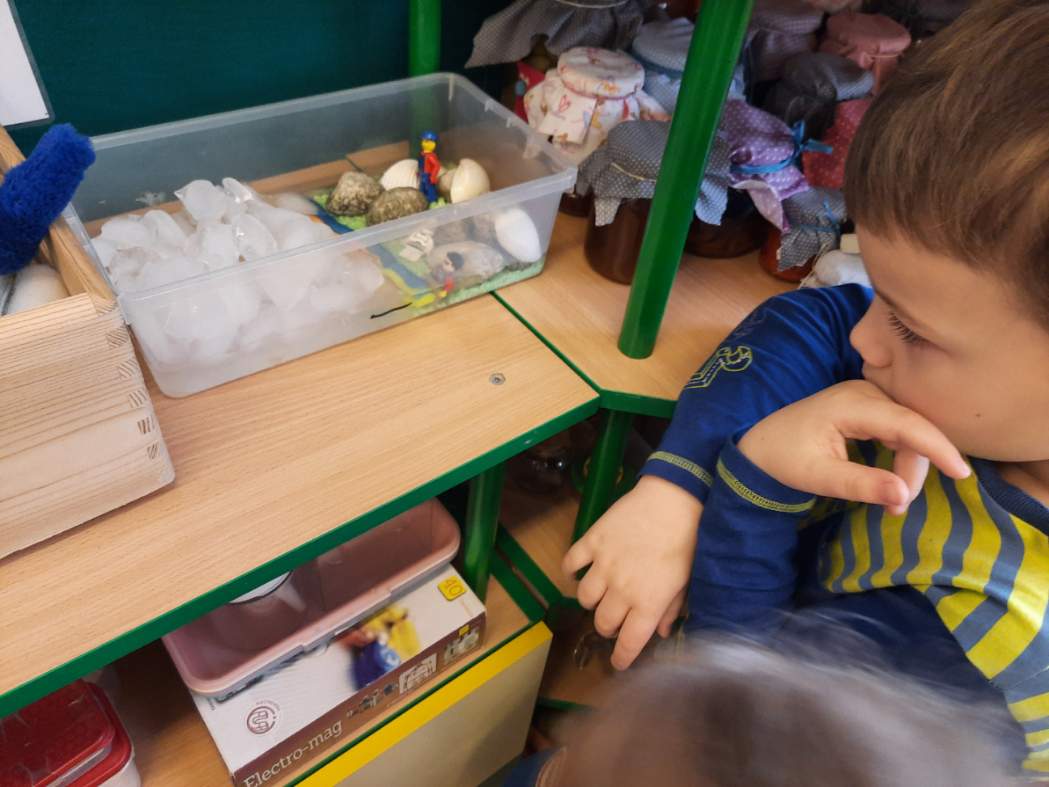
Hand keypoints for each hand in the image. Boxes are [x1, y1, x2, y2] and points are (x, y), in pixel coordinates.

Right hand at [563, 475, 701, 669]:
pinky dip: (571, 570)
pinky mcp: (592, 541)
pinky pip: (570, 562)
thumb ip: (671, 609)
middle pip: (602, 623)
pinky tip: (579, 569)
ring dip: (591, 602)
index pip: (629, 643)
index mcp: (647, 603)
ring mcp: (603, 565)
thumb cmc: (687, 541)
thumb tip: (662, 632)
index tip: (619, 663)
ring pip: (584, 598)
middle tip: (615, 620)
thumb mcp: (687, 581)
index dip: (622, 658)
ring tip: (600, 594)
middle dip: (608, 628)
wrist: (672, 500)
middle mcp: (621, 590)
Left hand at [738, 380, 969, 514]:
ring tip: (892, 504)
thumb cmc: (785, 459)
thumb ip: (861, 485)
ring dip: (908, 467)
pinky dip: (901, 457)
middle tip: (897, 510)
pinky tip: (892, 481)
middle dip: (914, 470)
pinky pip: (899, 430)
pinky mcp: (869, 407)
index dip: (937, 447)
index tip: (962, 474)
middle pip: (911, 428)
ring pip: (909, 431)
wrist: (760, 445)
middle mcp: (864, 393)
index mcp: (849, 404)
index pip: (906, 423)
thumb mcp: (819, 477)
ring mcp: (868, 397)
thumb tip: (903, 496)